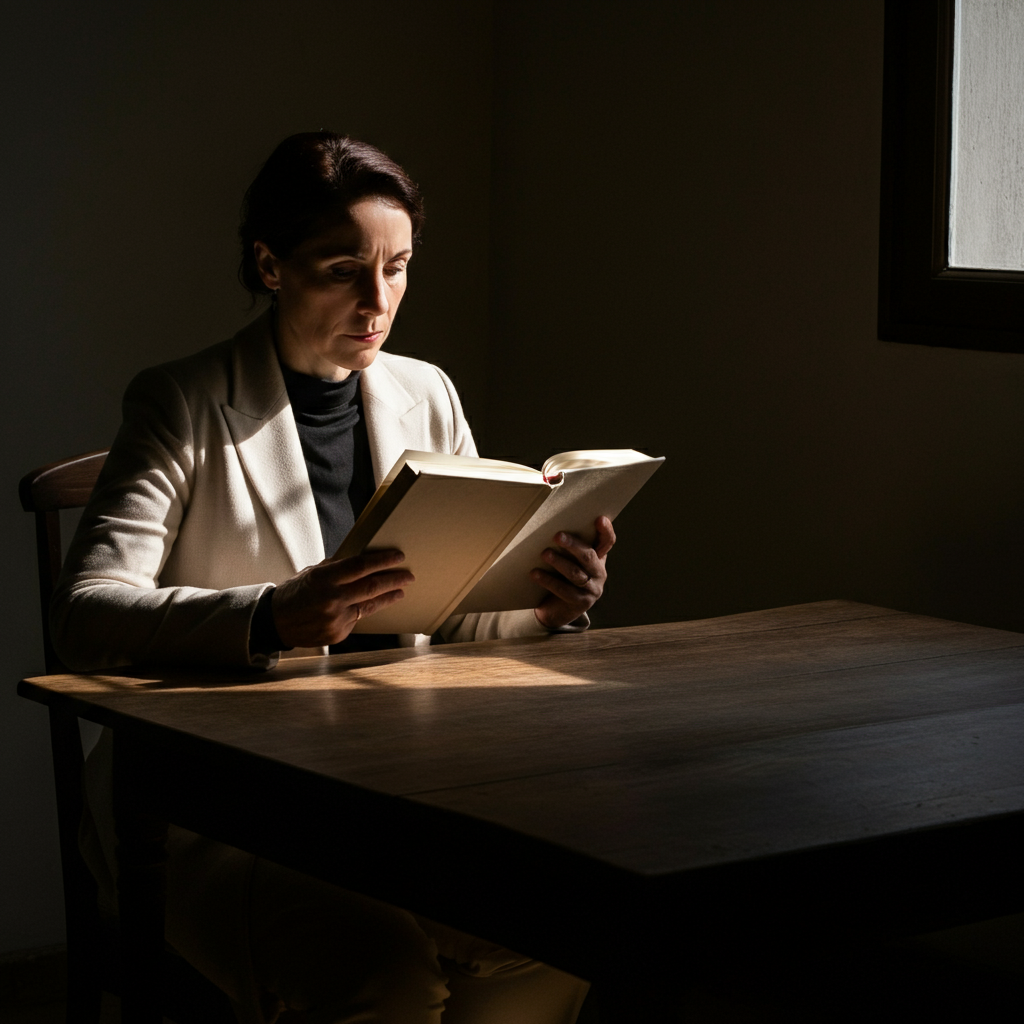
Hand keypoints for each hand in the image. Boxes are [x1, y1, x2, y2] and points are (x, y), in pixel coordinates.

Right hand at [272, 549, 413, 647]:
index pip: (361, 566)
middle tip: (408, 576)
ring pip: (369, 605)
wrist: (274, 622)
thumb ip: (337, 569)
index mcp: (324, 578)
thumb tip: (364, 562)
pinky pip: (357, 619)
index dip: (383, 561)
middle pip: (372, 586)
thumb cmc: (295, 593)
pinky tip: (368, 606)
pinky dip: (363, 611)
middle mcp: (332, 598)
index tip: (399, 557)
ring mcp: (336, 619)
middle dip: (394, 580)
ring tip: (400, 591)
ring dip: (388, 597)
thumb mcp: (312, 574)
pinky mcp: (338, 634)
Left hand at [531, 516, 615, 629]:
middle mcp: (599, 573)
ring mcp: (592, 589)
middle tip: (557, 536)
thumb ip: (566, 546)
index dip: (606, 530)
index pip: (607, 541)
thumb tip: (549, 525)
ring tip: (544, 554)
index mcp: (598, 558)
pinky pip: (564, 591)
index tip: (599, 519)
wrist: (556, 609)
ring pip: (576, 574)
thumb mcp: (568, 560)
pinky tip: (535, 574)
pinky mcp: (581, 603)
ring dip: (559, 562)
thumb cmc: (561, 577)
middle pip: (589, 556)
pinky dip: (548, 581)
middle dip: (573, 545)